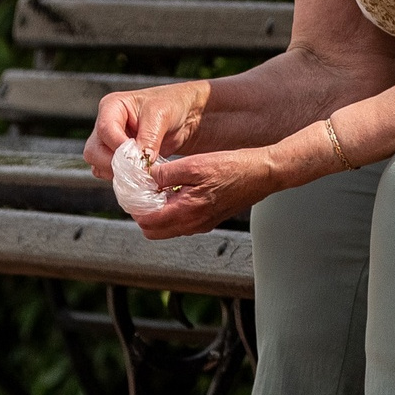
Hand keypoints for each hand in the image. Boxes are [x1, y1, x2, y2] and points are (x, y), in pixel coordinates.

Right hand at [84, 82, 208, 179]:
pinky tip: (142, 175)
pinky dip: (123, 179)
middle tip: (140, 169)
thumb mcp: (161, 115)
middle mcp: (106, 124)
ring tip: (144, 172)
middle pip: (94, 152)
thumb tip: (140, 162)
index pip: (105, 131)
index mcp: (112, 106)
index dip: (120, 147)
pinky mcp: (119, 158)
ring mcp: (110, 143)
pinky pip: (110, 173)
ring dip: (119, 173)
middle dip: (115, 164)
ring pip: (98, 165)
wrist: (186, 115)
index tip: (139, 158)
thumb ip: (149, 138)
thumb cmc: (173, 105)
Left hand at [128, 146, 284, 238]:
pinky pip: (181, 222)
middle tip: (142, 190)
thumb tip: (146, 177)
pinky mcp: (208, 220)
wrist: (263, 173)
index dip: (135, 206)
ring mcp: (202, 224)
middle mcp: (193, 224)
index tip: (132, 189)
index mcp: (187, 212)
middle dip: (143, 213)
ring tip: (158, 188)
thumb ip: (166, 173)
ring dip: (157, 212)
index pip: (147, 222)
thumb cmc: (233, 168)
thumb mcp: (194, 164)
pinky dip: (172, 210)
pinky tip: (176, 190)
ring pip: (166, 228)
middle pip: (153, 231)